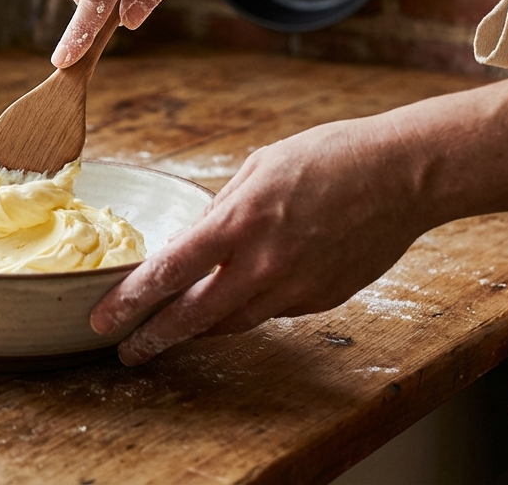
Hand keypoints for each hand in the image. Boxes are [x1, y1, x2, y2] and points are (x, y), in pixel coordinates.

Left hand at [89, 115, 436, 365]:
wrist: (404, 175)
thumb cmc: (331, 157)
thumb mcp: (258, 168)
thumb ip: (220, 211)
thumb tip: (191, 244)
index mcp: (241, 222)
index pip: (170, 273)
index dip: (130, 302)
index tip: (103, 319)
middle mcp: (265, 264)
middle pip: (194, 318)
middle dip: (154, 339)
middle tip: (127, 351)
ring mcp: (296, 288)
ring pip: (232, 324)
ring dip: (197, 331)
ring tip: (169, 334)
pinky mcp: (322, 300)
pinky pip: (272, 312)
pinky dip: (248, 309)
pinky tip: (238, 299)